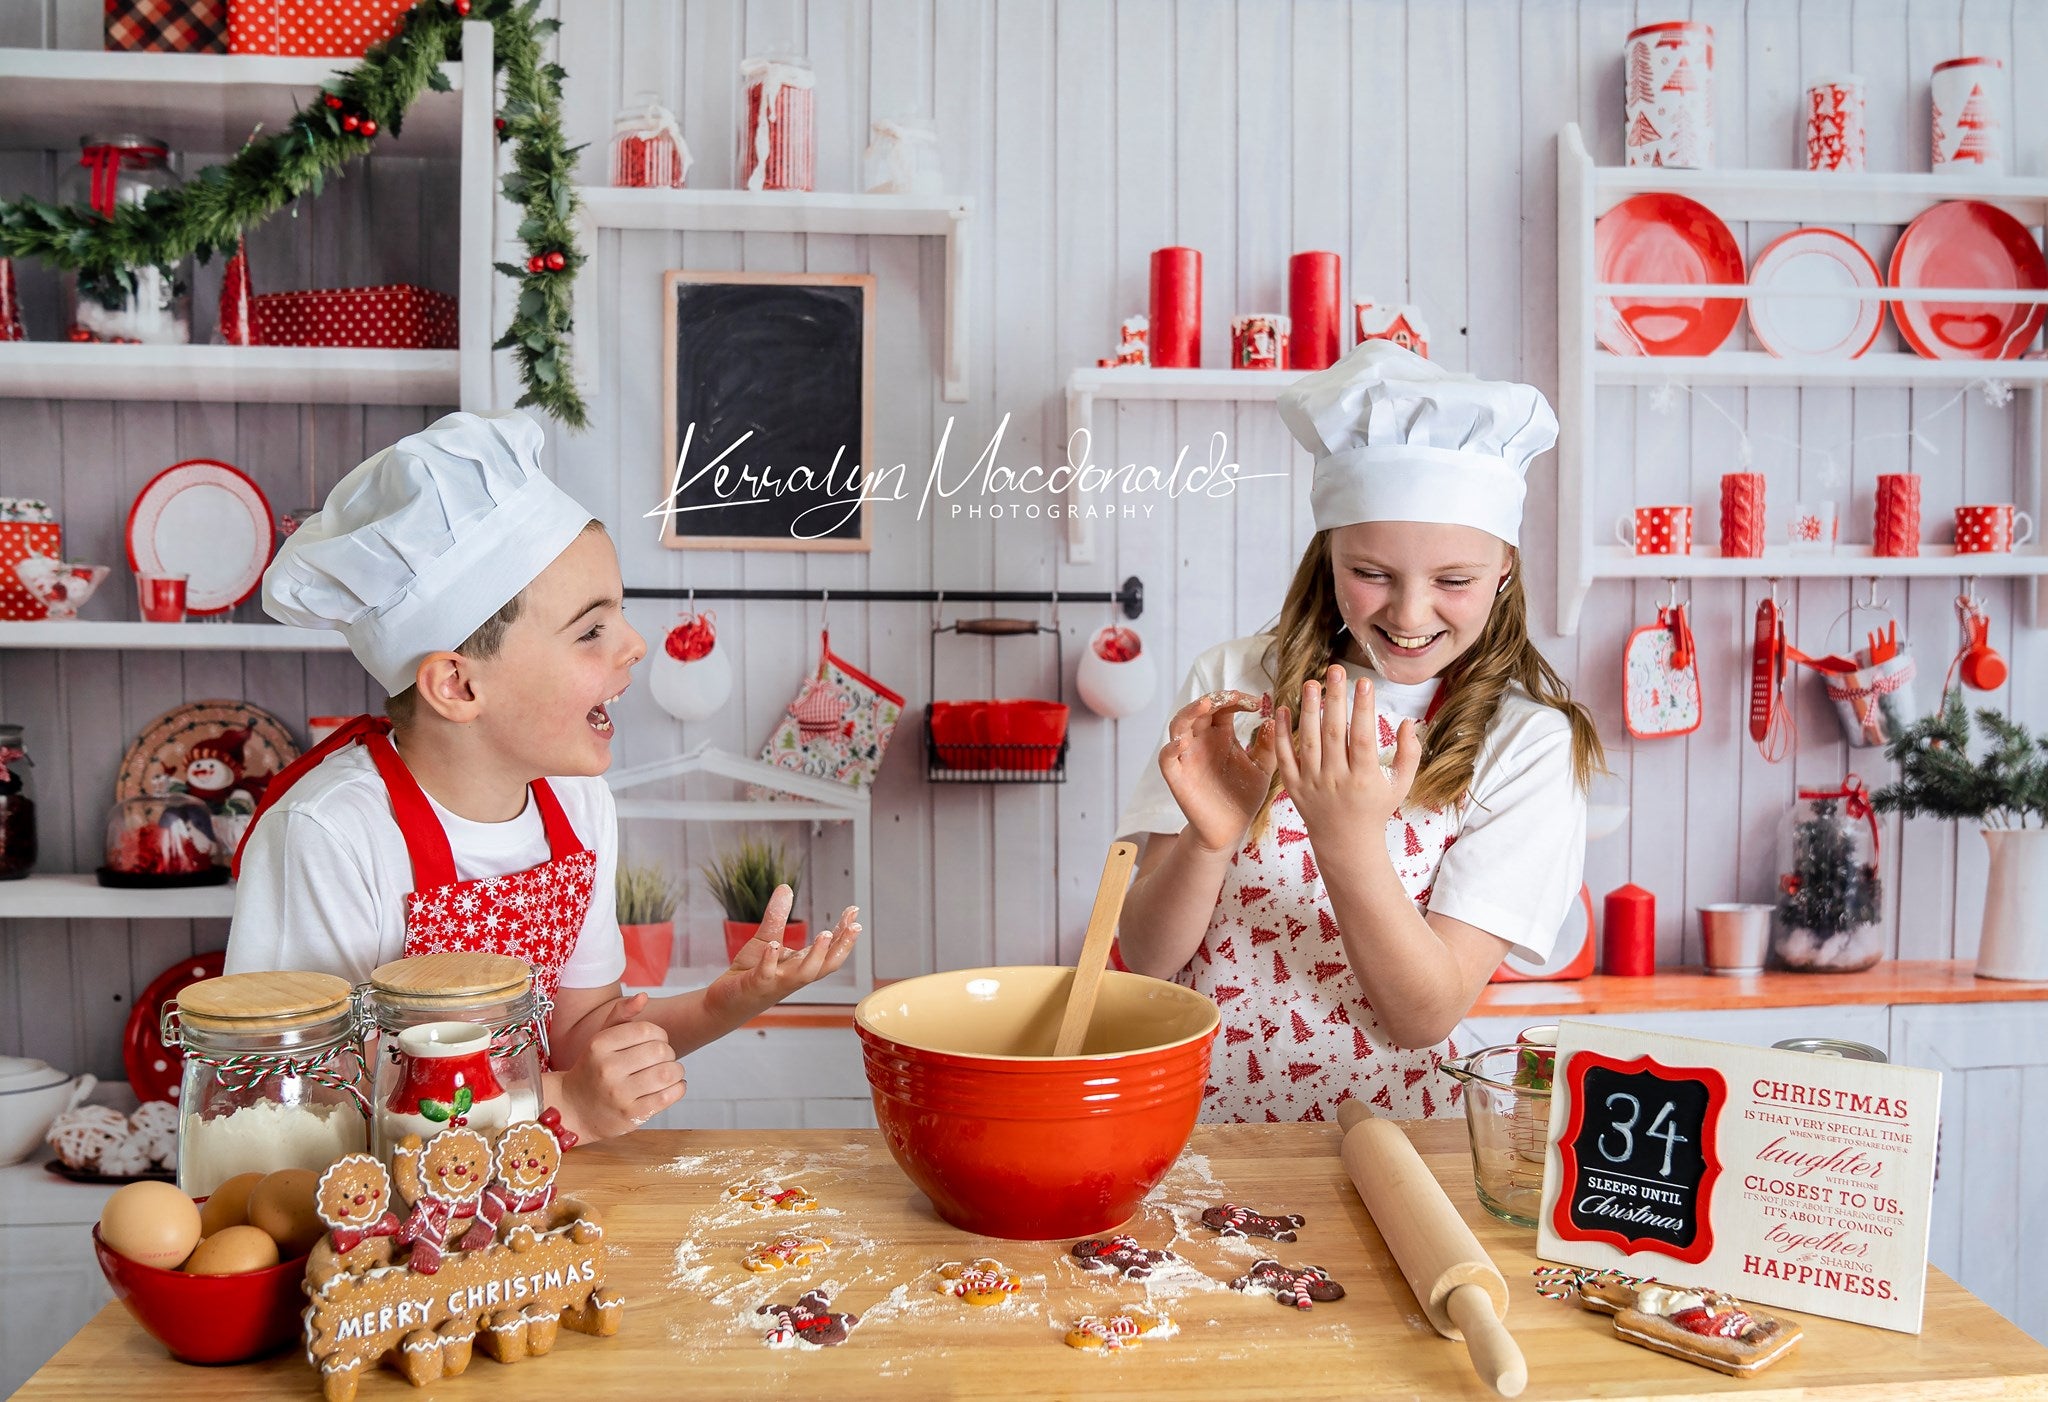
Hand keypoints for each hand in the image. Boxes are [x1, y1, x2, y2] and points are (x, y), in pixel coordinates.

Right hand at [555, 992, 685, 1140]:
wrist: (573, 1109)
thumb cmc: (593, 1069)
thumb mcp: (601, 1038)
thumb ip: (621, 1013)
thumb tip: (642, 996)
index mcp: (599, 1045)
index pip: (647, 1030)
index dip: (659, 1034)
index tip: (656, 1041)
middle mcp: (607, 1069)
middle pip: (660, 1050)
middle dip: (668, 1053)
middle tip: (662, 1059)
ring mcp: (619, 1094)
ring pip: (668, 1073)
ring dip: (676, 1070)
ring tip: (669, 1072)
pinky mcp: (631, 1115)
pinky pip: (668, 1097)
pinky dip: (678, 1088)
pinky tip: (672, 1086)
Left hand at [712, 885, 860, 1013]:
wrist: (725, 1002)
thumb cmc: (751, 972)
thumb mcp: (767, 938)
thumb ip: (778, 915)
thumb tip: (786, 887)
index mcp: (800, 964)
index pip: (829, 950)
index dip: (844, 933)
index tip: (854, 912)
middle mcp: (794, 976)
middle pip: (825, 965)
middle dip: (842, 946)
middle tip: (855, 927)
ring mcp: (776, 982)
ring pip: (803, 974)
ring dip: (816, 955)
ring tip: (825, 933)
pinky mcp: (755, 985)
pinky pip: (765, 974)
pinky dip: (771, 961)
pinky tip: (774, 945)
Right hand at [1157, 688, 1279, 853]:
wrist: (1231, 829)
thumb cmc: (1244, 796)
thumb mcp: (1262, 768)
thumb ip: (1268, 746)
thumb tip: (1276, 719)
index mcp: (1221, 735)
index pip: (1223, 707)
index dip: (1237, 699)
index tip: (1258, 702)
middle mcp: (1201, 741)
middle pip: (1199, 709)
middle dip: (1214, 698)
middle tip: (1233, 696)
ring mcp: (1187, 757)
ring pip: (1178, 726)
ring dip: (1189, 712)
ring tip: (1205, 705)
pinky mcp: (1177, 777)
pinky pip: (1166, 759)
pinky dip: (1170, 748)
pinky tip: (1181, 743)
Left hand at [1272, 665, 1420, 845]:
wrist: (1346, 842)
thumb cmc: (1376, 808)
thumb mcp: (1401, 785)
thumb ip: (1409, 753)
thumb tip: (1409, 722)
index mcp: (1365, 779)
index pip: (1364, 738)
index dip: (1364, 709)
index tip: (1364, 682)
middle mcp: (1337, 780)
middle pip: (1334, 734)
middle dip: (1335, 699)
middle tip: (1335, 670)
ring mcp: (1312, 784)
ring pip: (1308, 742)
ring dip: (1308, 710)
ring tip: (1311, 683)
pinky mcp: (1294, 787)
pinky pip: (1285, 757)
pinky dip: (1281, 733)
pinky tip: (1283, 708)